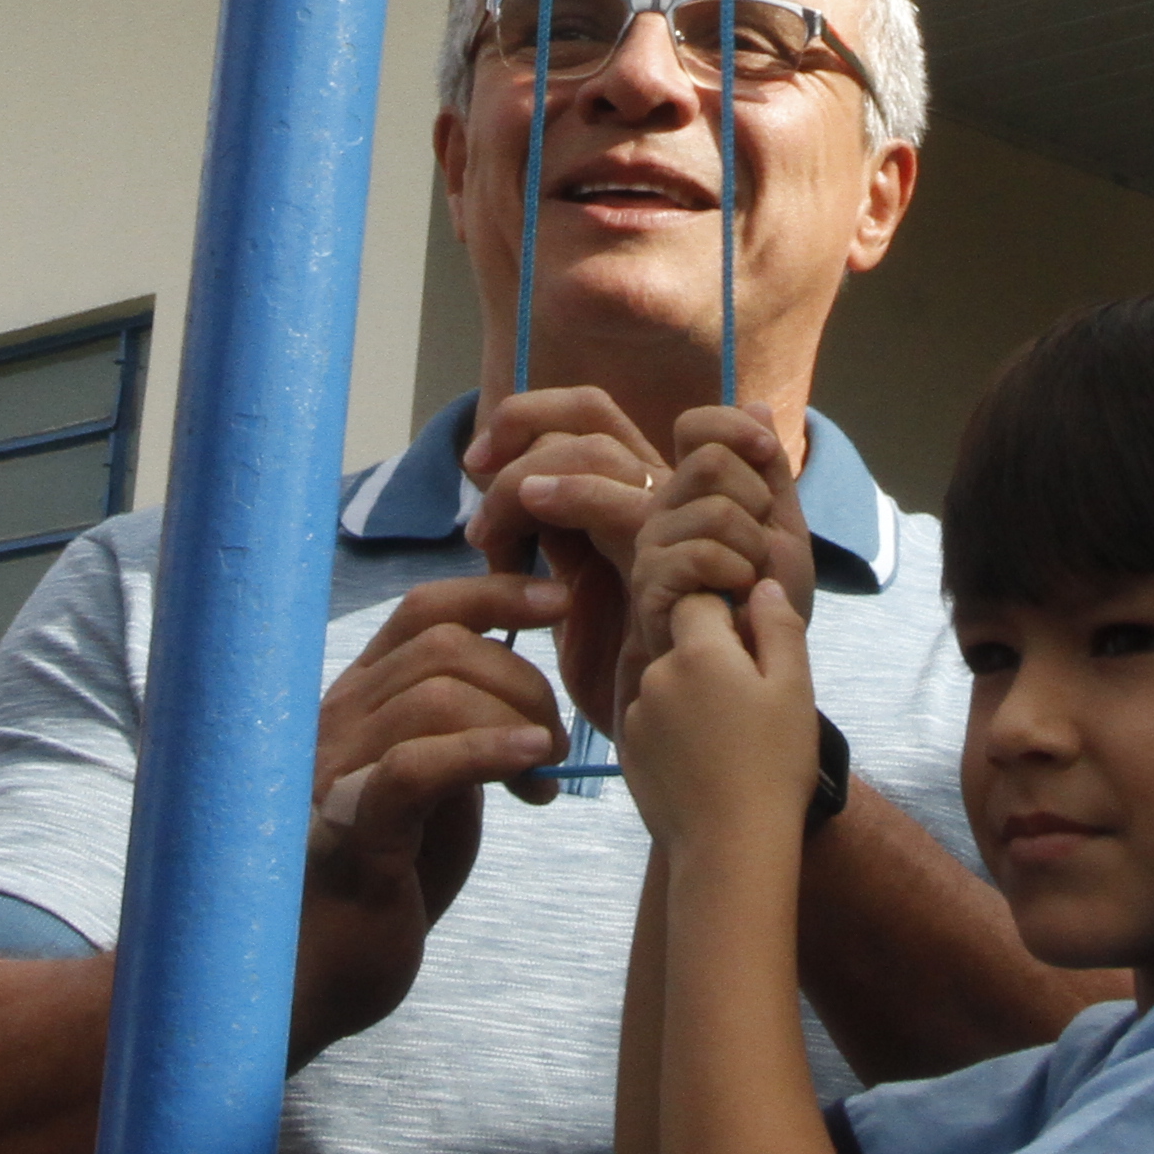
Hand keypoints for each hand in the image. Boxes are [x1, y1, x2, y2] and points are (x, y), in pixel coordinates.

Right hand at [291, 573, 568, 1057]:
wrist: (313, 976)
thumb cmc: (380, 884)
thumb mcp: (431, 790)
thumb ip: (459, 733)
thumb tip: (526, 693)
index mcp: (358, 703)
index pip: (424, 609)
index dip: (498, 592)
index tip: (561, 602)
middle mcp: (338, 722)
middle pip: (442, 644)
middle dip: (523, 678)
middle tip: (554, 740)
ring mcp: (336, 773)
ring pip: (435, 693)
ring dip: (514, 718)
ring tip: (539, 769)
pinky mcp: (351, 832)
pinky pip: (416, 767)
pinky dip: (482, 753)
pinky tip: (528, 765)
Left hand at [464, 385, 670, 742]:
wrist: (668, 740)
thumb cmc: (623, 677)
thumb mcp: (574, 596)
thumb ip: (561, 540)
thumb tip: (511, 496)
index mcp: (635, 496)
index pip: (590, 413)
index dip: (534, 414)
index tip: (482, 457)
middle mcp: (660, 497)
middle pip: (592, 412)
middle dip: (521, 424)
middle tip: (475, 470)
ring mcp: (674, 527)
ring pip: (599, 452)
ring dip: (525, 480)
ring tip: (486, 534)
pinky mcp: (678, 567)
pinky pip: (626, 505)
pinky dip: (570, 503)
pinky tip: (517, 539)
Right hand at [609, 417, 813, 736]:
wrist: (761, 671)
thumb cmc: (769, 607)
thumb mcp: (782, 528)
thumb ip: (767, 471)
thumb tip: (754, 403)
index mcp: (692, 491)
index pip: (696, 425)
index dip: (734, 429)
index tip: (766, 454)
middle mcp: (663, 509)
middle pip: (709, 459)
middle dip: (756, 500)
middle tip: (759, 547)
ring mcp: (651, 546)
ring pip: (713, 504)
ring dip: (753, 545)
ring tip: (748, 581)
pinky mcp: (648, 584)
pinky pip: (700, 551)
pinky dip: (736, 571)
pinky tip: (734, 598)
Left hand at [622, 577, 819, 858]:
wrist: (731, 848)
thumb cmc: (773, 766)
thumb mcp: (795, 689)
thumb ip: (779, 627)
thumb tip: (762, 586)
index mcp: (697, 651)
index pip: (698, 602)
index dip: (727, 620)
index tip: (753, 656)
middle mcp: (656, 675)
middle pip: (682, 645)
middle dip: (712, 662)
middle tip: (751, 708)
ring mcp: (637, 715)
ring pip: (668, 686)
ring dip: (692, 698)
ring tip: (729, 744)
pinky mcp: (628, 752)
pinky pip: (655, 724)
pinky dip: (676, 734)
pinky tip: (705, 765)